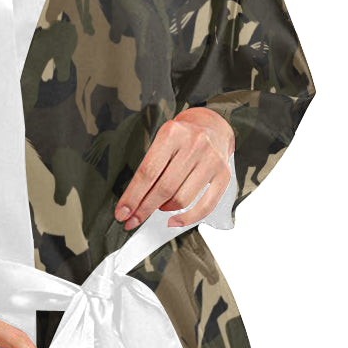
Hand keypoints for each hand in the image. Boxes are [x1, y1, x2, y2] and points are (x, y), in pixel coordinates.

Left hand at [114, 108, 235, 230]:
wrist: (212, 126)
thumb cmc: (181, 138)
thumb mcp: (161, 141)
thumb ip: (149, 168)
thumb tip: (132, 204)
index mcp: (172, 133)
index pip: (148, 172)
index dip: (132, 197)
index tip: (122, 213)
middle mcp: (194, 144)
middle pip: (164, 188)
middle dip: (144, 209)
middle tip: (132, 220)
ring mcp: (212, 160)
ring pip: (182, 199)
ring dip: (164, 209)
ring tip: (158, 207)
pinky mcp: (225, 174)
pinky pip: (205, 206)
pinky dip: (187, 218)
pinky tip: (174, 221)